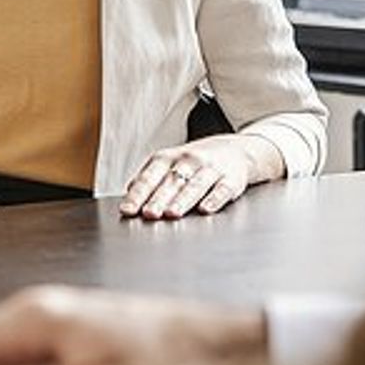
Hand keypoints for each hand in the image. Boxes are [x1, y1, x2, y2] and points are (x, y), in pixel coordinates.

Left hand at [120, 133, 283, 219]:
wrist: (236, 150)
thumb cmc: (195, 163)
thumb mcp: (169, 164)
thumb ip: (149, 179)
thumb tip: (129, 192)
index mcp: (168, 158)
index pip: (150, 176)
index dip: (138, 194)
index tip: (128, 210)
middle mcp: (188, 160)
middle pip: (171, 182)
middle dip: (159, 199)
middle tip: (149, 214)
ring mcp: (211, 169)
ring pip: (195, 185)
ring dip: (183, 200)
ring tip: (172, 214)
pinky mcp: (232, 179)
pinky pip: (223, 189)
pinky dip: (214, 199)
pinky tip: (206, 209)